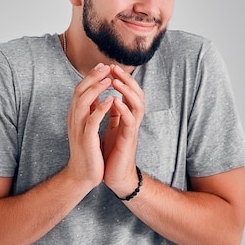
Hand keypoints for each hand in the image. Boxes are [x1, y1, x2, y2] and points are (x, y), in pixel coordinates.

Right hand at [65, 63, 113, 187]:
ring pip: (83, 102)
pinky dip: (101, 108)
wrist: (82, 175)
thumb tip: (97, 95)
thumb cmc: (88, 151)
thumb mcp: (88, 127)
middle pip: (80, 91)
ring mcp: (79, 128)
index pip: (80, 90)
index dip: (91, 76)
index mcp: (75, 115)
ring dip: (96, 88)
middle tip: (106, 66)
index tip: (103, 66)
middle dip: (93, 77)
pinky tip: (112, 99)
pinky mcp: (86, 139)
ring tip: (109, 78)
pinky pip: (92, 120)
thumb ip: (90, 111)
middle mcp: (74, 118)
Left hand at [101, 65, 144, 196]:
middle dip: (127, 79)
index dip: (121, 78)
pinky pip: (130, 122)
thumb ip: (112, 114)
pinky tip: (115, 102)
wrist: (115, 177)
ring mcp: (132, 130)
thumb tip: (107, 98)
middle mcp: (132, 121)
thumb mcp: (110, 128)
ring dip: (127, 91)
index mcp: (126, 117)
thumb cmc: (112, 153)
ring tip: (115, 80)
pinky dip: (124, 110)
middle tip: (114, 67)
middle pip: (137, 94)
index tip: (109, 67)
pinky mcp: (129, 140)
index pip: (128, 92)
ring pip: (137, 105)